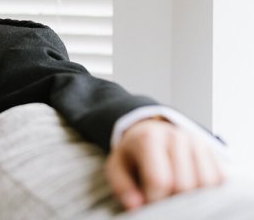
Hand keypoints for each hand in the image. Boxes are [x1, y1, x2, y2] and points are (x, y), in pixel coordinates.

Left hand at [105, 119, 224, 210]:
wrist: (150, 131)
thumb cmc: (133, 153)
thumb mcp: (117, 166)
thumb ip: (122, 187)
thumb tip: (136, 206)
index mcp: (149, 138)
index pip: (159, 179)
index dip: (155, 201)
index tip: (149, 207)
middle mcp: (176, 136)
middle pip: (185, 184)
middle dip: (174, 202)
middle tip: (164, 205)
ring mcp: (197, 142)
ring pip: (207, 183)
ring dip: (194, 198)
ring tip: (177, 198)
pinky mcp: (212, 151)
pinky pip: (221, 179)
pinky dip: (210, 192)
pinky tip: (193, 193)